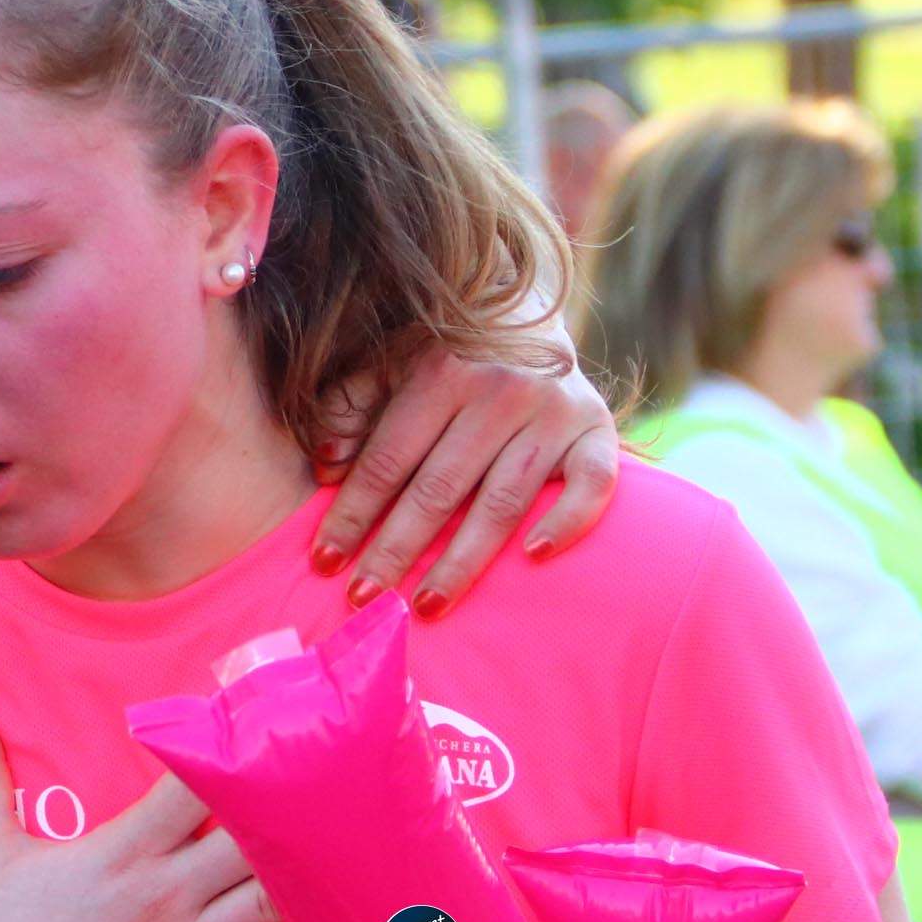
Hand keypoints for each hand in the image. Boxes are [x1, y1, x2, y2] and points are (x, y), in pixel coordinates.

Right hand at [0, 696, 308, 921]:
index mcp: (122, 850)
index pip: (191, 786)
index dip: (228, 750)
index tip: (258, 722)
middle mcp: (164, 894)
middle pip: (251, 838)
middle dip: (289, 808)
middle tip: (326, 780)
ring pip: (269, 901)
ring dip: (308, 875)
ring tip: (348, 845)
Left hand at [316, 353, 618, 612]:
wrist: (535, 315)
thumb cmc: (450, 354)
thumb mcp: (393, 362)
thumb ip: (352, 405)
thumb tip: (323, 464)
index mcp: (441, 371)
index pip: (387, 460)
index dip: (352, 514)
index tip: (324, 561)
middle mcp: (500, 390)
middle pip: (438, 489)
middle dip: (395, 549)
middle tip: (364, 600)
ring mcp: (553, 411)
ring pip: (502, 502)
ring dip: (462, 561)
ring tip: (427, 605)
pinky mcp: (598, 429)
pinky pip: (591, 483)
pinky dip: (567, 520)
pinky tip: (533, 557)